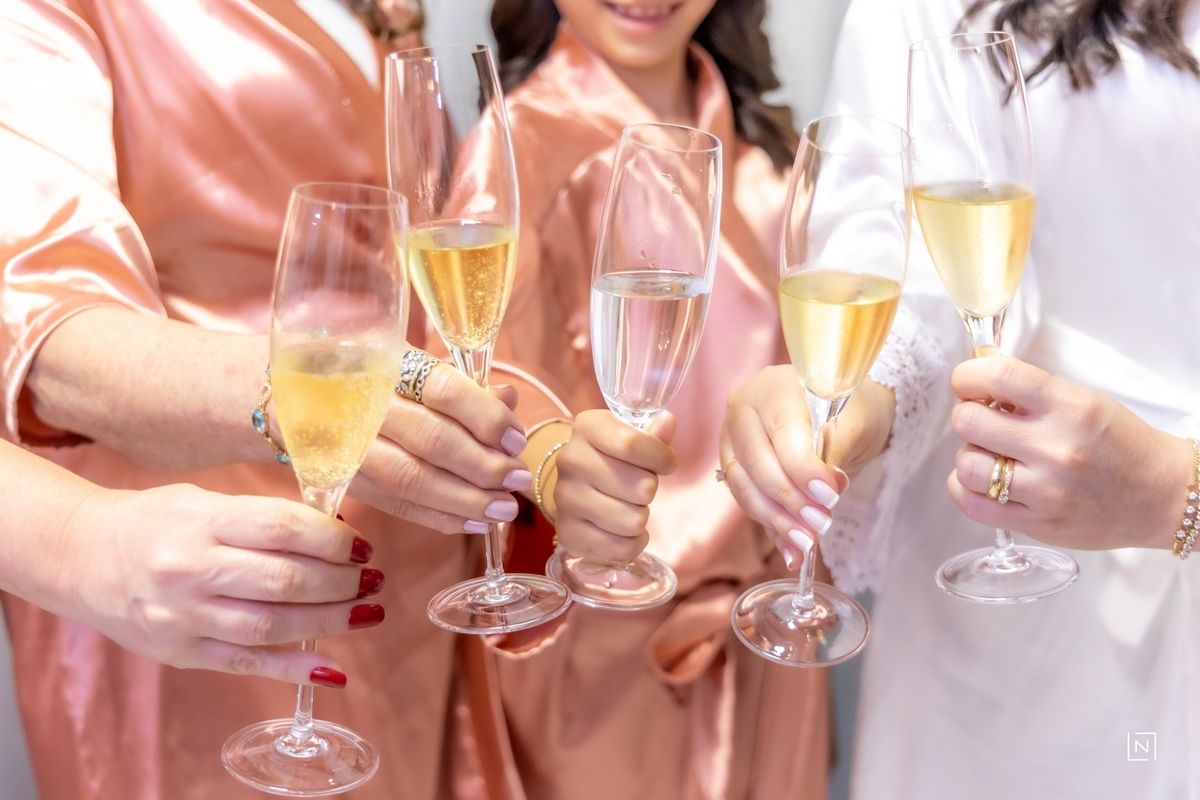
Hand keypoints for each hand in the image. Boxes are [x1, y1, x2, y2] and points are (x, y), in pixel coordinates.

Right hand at [60, 485, 384, 686]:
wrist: (80, 556)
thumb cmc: (156, 522)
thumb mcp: (205, 502)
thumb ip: (263, 519)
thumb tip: (337, 535)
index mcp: (201, 521)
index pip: (282, 528)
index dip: (332, 540)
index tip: (362, 545)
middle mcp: (190, 569)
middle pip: (284, 581)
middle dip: (340, 583)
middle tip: (372, 580)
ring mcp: (184, 616)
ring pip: (272, 626)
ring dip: (330, 622)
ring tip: (367, 613)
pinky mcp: (181, 653)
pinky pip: (248, 663)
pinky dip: (295, 669)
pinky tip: (333, 669)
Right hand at [349, 362, 532, 533]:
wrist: (309, 397)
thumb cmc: (379, 379)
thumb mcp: (419, 368)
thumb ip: (465, 385)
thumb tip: (508, 400)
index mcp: (388, 362)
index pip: (444, 389)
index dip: (486, 418)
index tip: (516, 440)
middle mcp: (363, 402)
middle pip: (432, 440)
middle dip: (483, 466)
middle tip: (517, 480)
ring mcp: (348, 444)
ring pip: (412, 479)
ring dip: (465, 499)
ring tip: (503, 509)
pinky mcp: (344, 479)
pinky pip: (396, 504)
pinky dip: (439, 518)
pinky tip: (474, 523)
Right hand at [552, 410, 676, 562]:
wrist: (574, 485)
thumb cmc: (613, 458)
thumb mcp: (632, 437)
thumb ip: (654, 433)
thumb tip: (667, 422)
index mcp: (587, 428)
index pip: (631, 443)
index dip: (661, 458)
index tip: (666, 463)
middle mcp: (570, 461)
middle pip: (642, 487)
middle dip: (649, 490)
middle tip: (637, 487)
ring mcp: (565, 499)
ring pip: (634, 520)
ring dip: (641, 516)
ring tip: (628, 507)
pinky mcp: (568, 533)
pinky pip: (622, 548)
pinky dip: (632, 542)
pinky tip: (622, 530)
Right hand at [719, 365, 894, 565]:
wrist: (848, 414)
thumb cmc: (854, 411)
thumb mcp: (856, 424)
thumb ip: (834, 455)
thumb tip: (821, 496)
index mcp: (773, 387)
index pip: (782, 434)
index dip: (804, 470)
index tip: (830, 497)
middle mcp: (743, 408)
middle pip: (756, 463)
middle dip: (790, 501)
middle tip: (821, 525)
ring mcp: (732, 437)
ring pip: (744, 486)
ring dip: (776, 519)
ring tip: (807, 542)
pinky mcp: (733, 465)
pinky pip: (747, 500)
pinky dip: (771, 526)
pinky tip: (791, 549)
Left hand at [947, 356, 1192, 549]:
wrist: (1161, 495)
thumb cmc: (1119, 444)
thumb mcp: (1082, 400)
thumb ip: (1029, 388)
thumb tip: (979, 367)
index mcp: (1068, 408)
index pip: (996, 376)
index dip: (967, 376)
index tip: (969, 382)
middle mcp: (1055, 449)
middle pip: (969, 422)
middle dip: (968, 415)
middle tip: (983, 420)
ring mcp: (1046, 491)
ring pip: (967, 465)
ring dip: (970, 455)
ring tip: (990, 454)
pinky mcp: (1038, 524)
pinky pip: (973, 505)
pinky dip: (966, 489)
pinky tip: (984, 482)